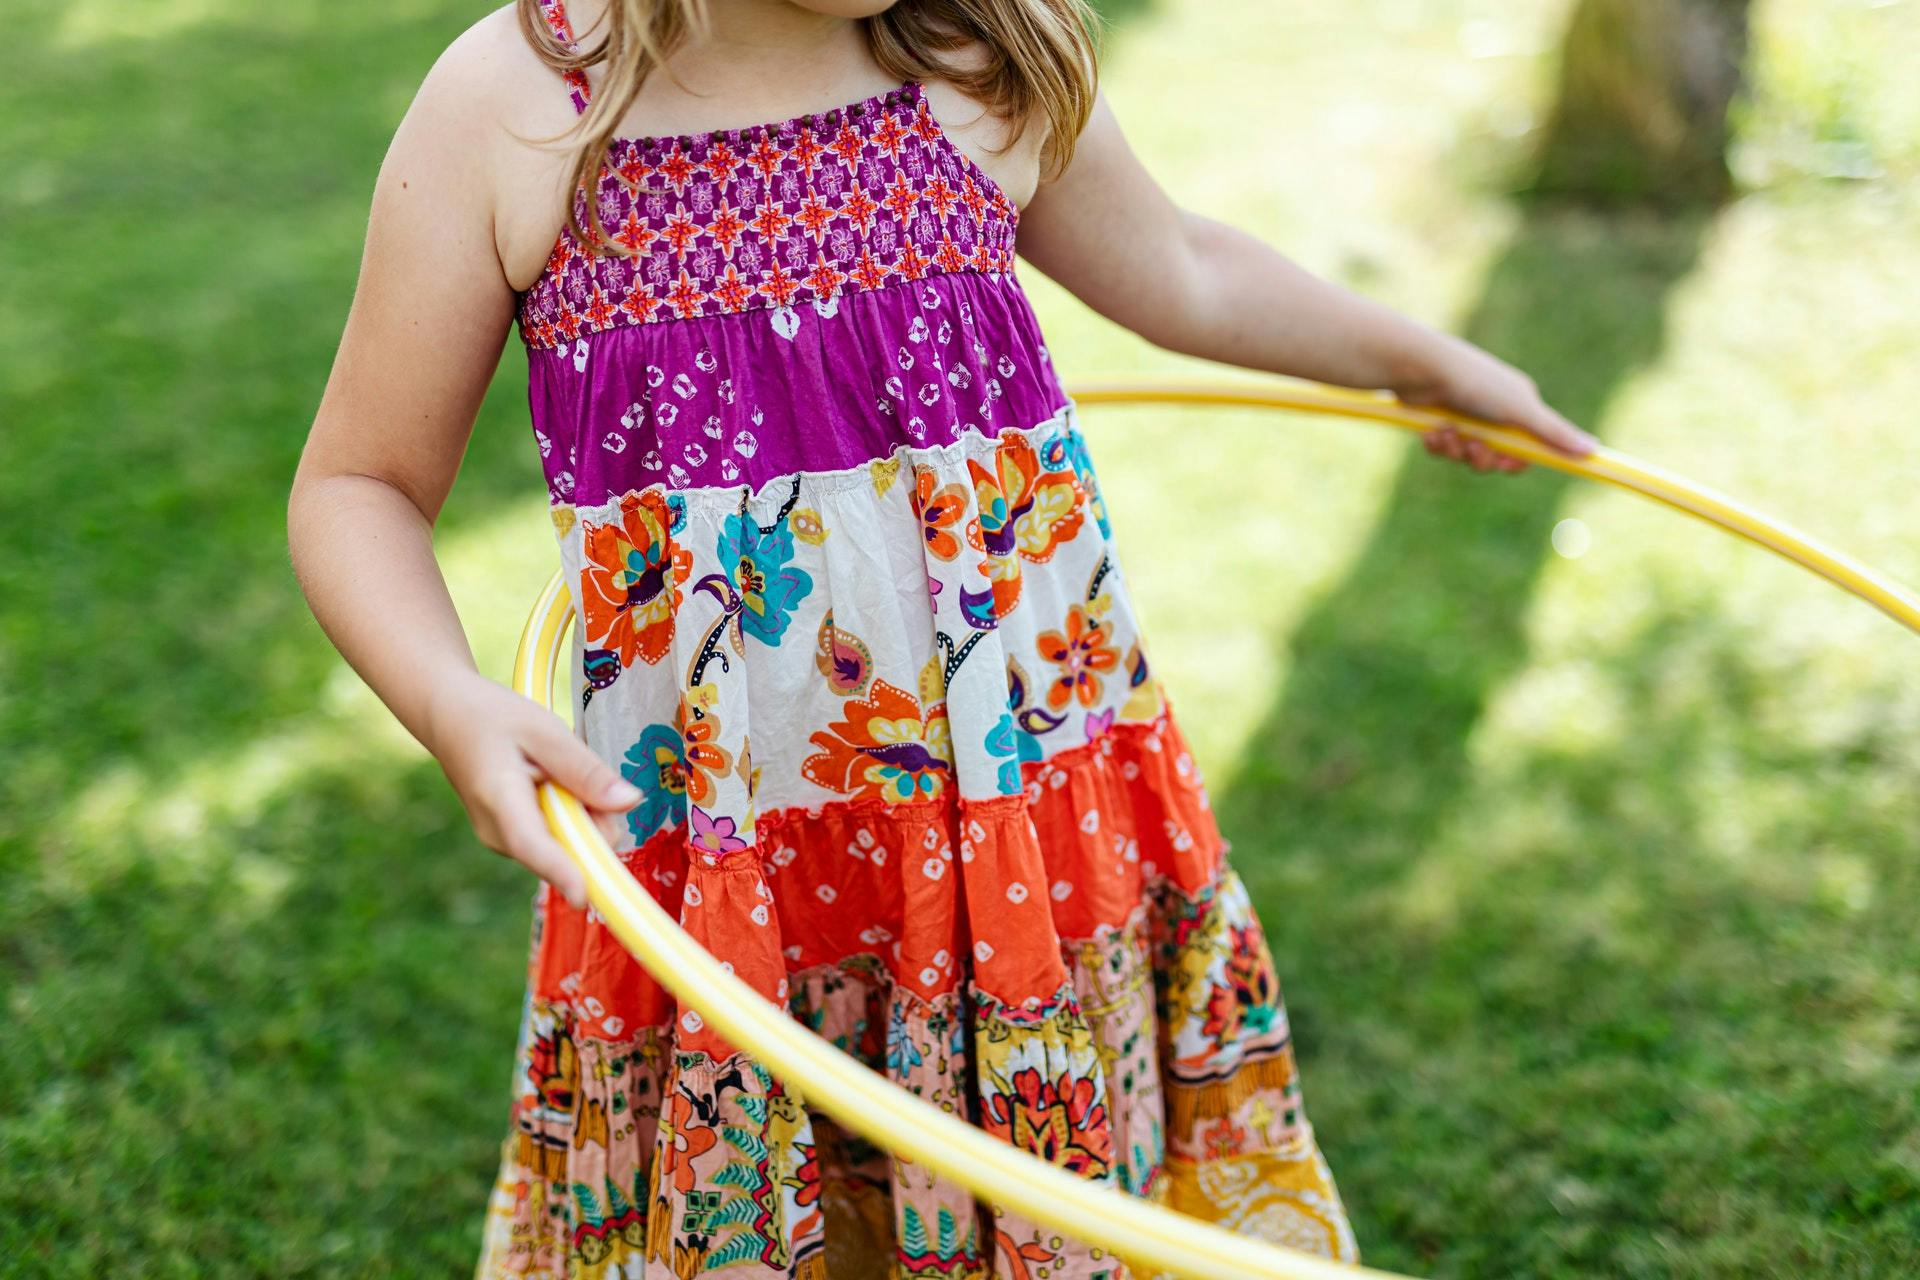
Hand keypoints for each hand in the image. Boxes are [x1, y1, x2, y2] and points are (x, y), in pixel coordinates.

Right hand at [422, 669, 640, 909]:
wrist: (449, 718)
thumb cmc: (495, 718)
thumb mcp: (545, 731)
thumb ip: (585, 769)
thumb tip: (631, 802)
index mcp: (500, 801)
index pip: (532, 845)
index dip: (562, 872)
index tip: (585, 899)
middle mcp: (498, 835)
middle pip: (566, 849)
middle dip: (591, 820)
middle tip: (576, 772)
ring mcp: (504, 842)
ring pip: (567, 845)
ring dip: (580, 813)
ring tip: (554, 770)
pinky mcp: (513, 841)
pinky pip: (557, 838)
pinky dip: (567, 814)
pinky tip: (549, 782)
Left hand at [1396, 334, 1597, 473]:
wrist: (1422, 369)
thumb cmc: (1475, 384)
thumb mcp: (1520, 410)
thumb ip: (1554, 432)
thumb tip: (1594, 450)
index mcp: (1519, 404)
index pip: (1529, 446)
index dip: (1518, 461)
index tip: (1508, 465)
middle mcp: (1494, 410)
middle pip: (1496, 457)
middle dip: (1483, 458)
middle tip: (1474, 445)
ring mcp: (1465, 415)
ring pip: (1466, 455)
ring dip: (1456, 450)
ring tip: (1447, 430)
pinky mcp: (1438, 420)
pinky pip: (1443, 448)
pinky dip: (1437, 443)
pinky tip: (1430, 429)